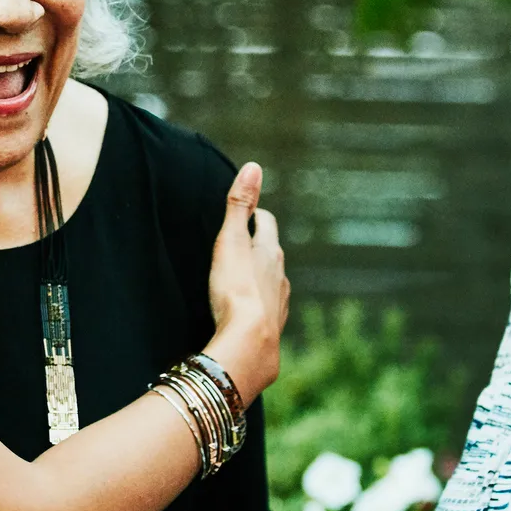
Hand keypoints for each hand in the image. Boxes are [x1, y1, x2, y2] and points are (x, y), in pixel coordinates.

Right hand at [203, 163, 288, 398]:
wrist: (249, 343)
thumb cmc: (236, 290)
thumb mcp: (231, 241)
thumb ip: (239, 205)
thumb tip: (253, 167)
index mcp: (269, 252)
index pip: (266, 223)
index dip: (255, 215)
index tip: (247, 213)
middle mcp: (280, 276)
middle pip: (272, 253)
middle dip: (259, 245)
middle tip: (243, 243)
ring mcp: (279, 304)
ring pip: (273, 283)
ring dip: (261, 277)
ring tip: (244, 279)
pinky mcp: (272, 329)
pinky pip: (268, 311)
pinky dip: (259, 305)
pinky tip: (249, 313)